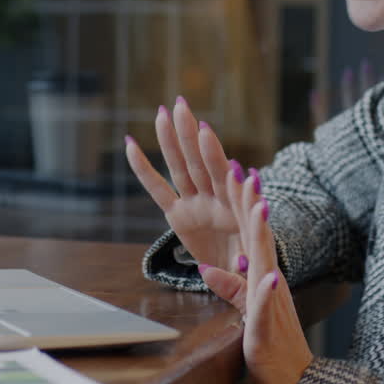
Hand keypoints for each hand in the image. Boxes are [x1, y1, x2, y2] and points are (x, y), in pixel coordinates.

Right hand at [124, 97, 244, 271]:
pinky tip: (130, 145)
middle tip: (180, 105)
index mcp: (235, 210)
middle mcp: (214, 201)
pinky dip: (144, 169)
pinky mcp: (178, 216)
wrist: (240, 278)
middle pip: (200, 163)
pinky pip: (158, 189)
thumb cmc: (253, 271)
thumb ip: (244, 267)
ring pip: (181, 168)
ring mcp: (196, 205)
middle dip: (190, 135)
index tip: (205, 130)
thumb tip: (240, 264)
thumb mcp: (253, 269)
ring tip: (161, 112)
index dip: (215, 156)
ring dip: (171, 140)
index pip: (224, 179)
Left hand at [198, 168, 313, 383]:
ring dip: (263, 235)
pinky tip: (271, 276)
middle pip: (258, 236)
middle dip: (251, 203)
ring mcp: (272, 303)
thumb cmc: (271, 348)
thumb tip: (210, 268)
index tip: (234, 170)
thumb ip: (231, 287)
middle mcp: (270, 283)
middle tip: (244, 169)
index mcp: (262, 276)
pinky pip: (268, 308)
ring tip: (261, 206)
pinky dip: (268, 292)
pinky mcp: (268, 329)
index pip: (250, 233)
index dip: (242, 203)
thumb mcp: (246, 311)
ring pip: (266, 263)